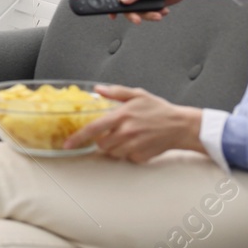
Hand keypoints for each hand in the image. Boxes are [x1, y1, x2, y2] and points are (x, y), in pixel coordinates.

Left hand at [64, 85, 202, 161]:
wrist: (181, 126)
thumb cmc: (158, 109)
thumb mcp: (138, 95)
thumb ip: (116, 92)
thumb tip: (98, 89)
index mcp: (121, 116)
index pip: (93, 129)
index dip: (77, 138)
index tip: (67, 144)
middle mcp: (126, 132)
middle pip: (101, 144)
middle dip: (103, 140)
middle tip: (114, 132)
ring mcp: (133, 145)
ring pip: (113, 152)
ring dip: (115, 147)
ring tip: (129, 136)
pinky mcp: (141, 156)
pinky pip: (127, 158)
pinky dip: (129, 152)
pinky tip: (139, 142)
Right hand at [107, 0, 188, 22]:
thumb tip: (124, 0)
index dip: (112, 4)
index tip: (112, 15)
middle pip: (127, 7)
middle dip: (133, 14)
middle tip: (138, 20)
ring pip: (138, 13)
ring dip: (148, 15)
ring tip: (158, 14)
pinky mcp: (151, 5)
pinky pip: (148, 14)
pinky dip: (156, 14)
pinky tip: (164, 9)